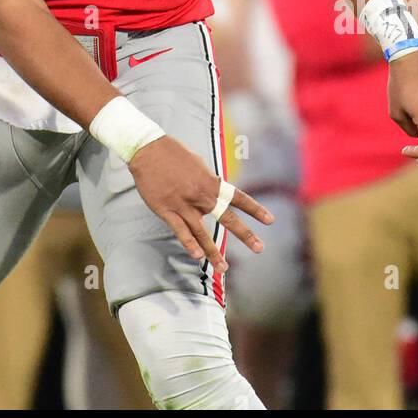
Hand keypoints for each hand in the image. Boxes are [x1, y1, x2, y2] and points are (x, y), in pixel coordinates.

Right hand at [128, 135, 273, 274]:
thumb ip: (208, 181)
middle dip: (244, 233)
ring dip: (213, 252)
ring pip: (201, 232)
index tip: (270, 220)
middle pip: (226, 217)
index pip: (237, 197)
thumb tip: (216, 192)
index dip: (255, 209)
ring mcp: (183, 204)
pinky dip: (189, 244)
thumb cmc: (173, 153)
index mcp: (210, 181)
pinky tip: (197, 256)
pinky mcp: (166, 210)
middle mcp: (200, 194)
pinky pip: (180, 231)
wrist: (147, 149)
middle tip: (260, 247)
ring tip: (223, 268)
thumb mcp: (197, 164)